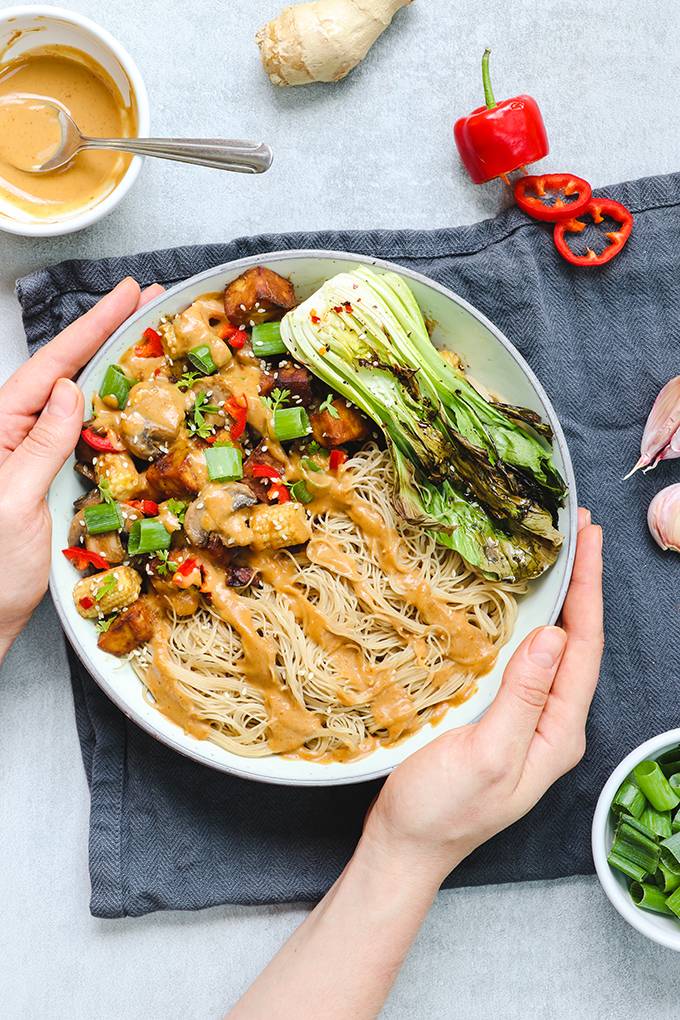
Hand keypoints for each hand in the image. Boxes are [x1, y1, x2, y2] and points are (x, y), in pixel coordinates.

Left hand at [0, 278, 163, 657]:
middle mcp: (15, 432)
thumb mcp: (14, 501)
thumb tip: (72, 391)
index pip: (52, 366)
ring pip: (79, 399)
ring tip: (149, 338)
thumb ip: (41, 443)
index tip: (128, 295)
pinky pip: (85, 434)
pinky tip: (133, 401)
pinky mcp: (51, 477)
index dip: (93, 326)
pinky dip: (114, 412)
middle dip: (107, 333)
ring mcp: (34, 454)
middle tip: (149, 301)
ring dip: (114, 367)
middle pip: (66, 370)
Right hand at [362, 508, 602, 882]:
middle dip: (581, 584)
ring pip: (552, 648)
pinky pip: (523, 659)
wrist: (406, 845)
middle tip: (576, 529)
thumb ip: (524, 697)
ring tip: (557, 553)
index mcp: (559, 732)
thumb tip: (554, 635)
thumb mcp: (488, 754)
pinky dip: (526, 621)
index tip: (589, 538)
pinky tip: (517, 602)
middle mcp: (552, 723)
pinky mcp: (500, 717)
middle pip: (576, 642)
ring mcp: (527, 720)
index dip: (589, 588)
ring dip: (558, 599)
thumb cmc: (442, 809)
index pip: (584, 647)